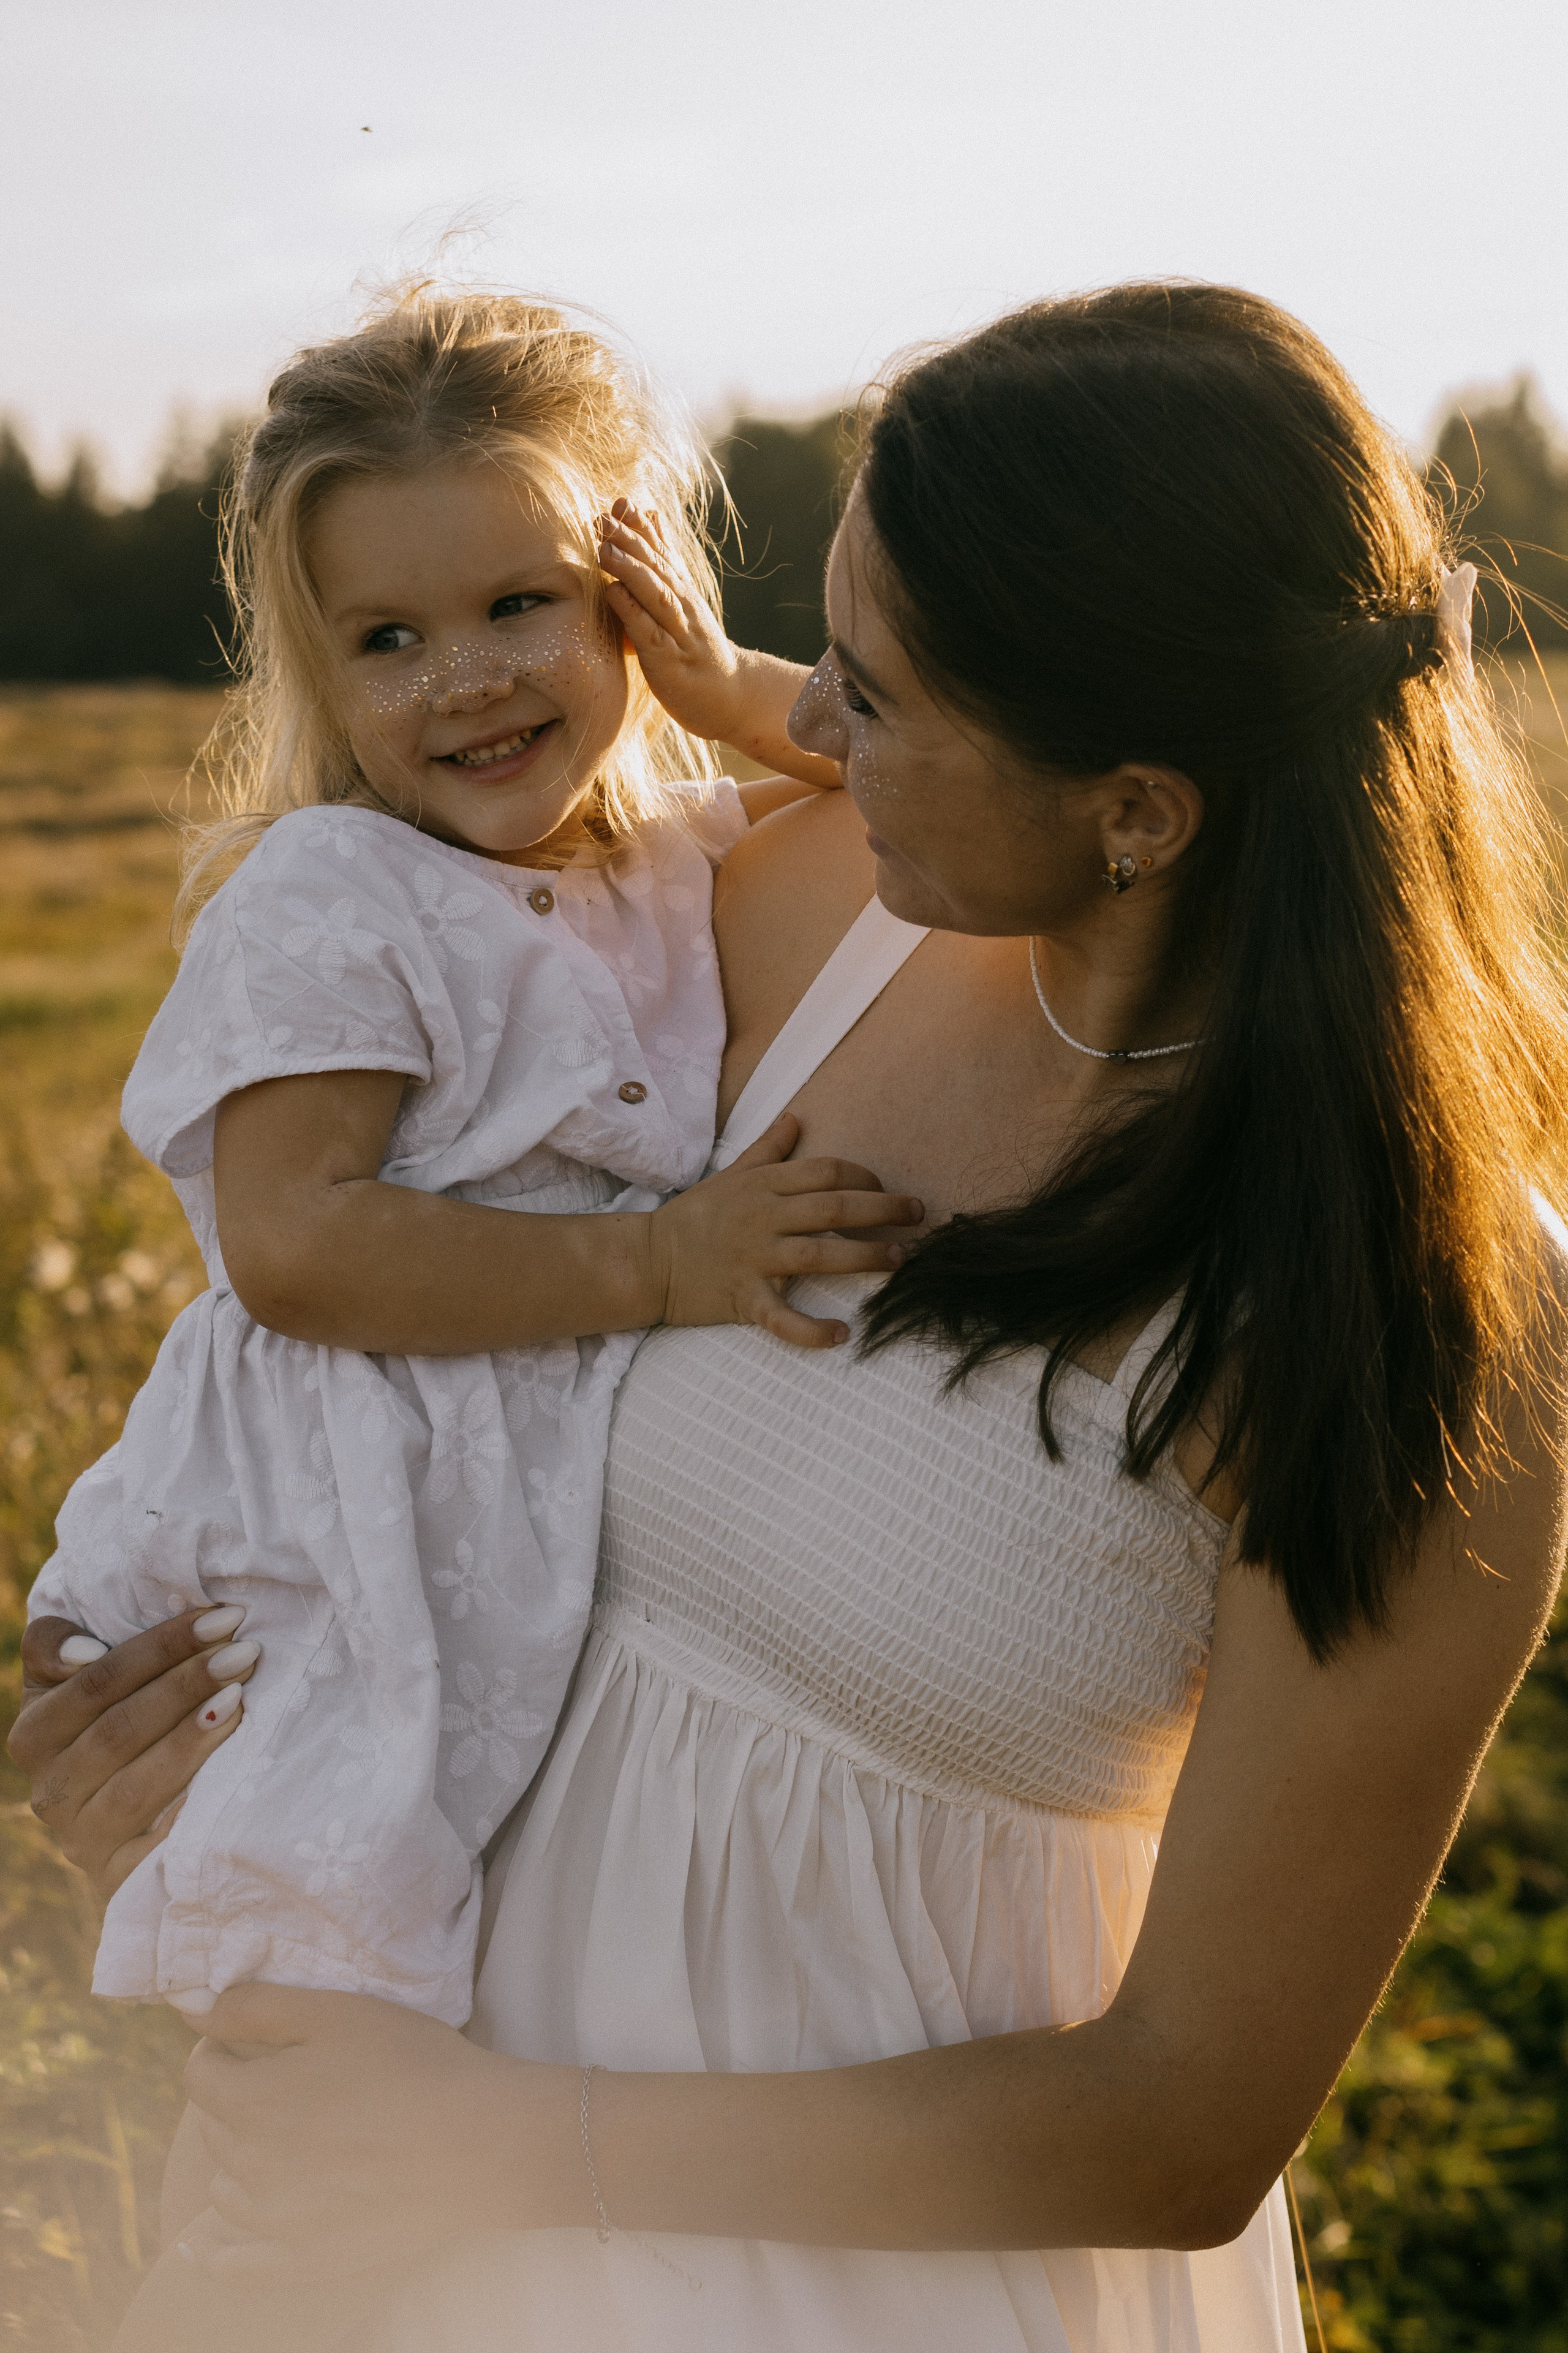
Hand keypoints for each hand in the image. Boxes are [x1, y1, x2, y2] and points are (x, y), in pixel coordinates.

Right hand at [8, 1610, 259, 1905]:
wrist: (127, 1823)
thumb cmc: (114, 1722)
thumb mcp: (79, 1681)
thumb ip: (57, 1645)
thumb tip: (85, 1651)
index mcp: (35, 1733)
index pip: (98, 1682)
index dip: (162, 1646)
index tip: (224, 1617)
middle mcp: (50, 1790)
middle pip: (121, 1729)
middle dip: (188, 1684)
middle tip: (245, 1653)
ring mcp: (82, 1838)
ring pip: (138, 1785)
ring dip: (193, 1739)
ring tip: (241, 1699)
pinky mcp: (116, 1877)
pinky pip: (155, 1844)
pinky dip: (191, 1808)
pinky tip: (230, 1776)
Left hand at [181, 1984, 578, 2279]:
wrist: (476, 2141)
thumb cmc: (410, 2063)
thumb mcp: (333, 2012)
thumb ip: (254, 2007)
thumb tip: (188, 2009)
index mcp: (251, 2101)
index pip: (201, 2073)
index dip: (221, 2049)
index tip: (251, 2041)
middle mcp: (249, 2166)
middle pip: (215, 2128)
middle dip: (236, 2100)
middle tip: (286, 2083)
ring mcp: (275, 2221)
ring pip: (226, 2188)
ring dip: (237, 2160)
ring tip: (278, 2141)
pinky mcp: (305, 2260)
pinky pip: (237, 2266)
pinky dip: (214, 2255)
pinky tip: (199, 2248)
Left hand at [598, 498, 748, 740]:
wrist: (731, 695)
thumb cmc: (697, 648)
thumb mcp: (682, 598)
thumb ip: (664, 559)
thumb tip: (650, 515)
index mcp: (682, 590)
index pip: (661, 551)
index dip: (640, 527)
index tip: (619, 502)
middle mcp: (682, 605)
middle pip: (655, 566)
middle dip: (629, 541)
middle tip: (602, 518)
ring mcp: (677, 632)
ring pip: (655, 594)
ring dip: (631, 570)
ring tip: (606, 548)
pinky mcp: (669, 661)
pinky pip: (649, 632)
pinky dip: (633, 611)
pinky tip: (614, 594)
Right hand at [646, 1113, 923, 1348]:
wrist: (646, 1261)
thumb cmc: (694, 1218)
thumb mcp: (730, 1175)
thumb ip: (767, 1149)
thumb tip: (796, 1117)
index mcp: (762, 1186)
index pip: (824, 1172)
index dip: (862, 1176)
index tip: (885, 1188)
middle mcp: (762, 1218)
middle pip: (832, 1209)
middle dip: (882, 1211)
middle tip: (917, 1215)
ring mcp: (753, 1259)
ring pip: (818, 1256)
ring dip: (863, 1258)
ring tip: (898, 1261)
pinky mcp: (743, 1299)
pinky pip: (781, 1318)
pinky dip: (810, 1329)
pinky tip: (840, 1334)